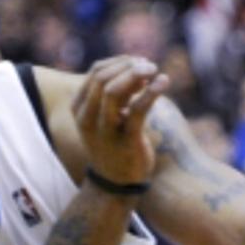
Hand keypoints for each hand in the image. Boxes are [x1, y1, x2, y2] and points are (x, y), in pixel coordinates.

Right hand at [72, 56, 169, 186]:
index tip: (138, 62)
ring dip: (136, 74)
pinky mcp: (126, 141)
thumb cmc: (115, 142)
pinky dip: (152, 91)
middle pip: (102, 78)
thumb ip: (118, 91)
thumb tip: (139, 64)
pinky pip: (138, 110)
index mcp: (79, 109)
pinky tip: (164, 81)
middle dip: (128, 66)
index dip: (119, 61)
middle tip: (149, 65)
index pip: (95, 72)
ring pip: (113, 91)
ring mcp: (104, 131)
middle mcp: (87, 119)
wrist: (117, 182)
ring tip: (154, 71)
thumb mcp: (108, 114)